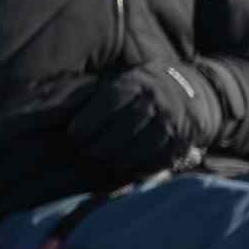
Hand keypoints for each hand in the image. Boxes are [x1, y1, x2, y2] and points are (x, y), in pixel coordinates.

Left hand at [69, 63, 222, 177]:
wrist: (193, 90)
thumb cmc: (142, 88)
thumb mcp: (123, 81)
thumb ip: (97, 96)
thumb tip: (54, 110)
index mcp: (135, 83)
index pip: (110, 103)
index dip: (88, 122)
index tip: (73, 135)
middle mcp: (155, 100)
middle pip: (123, 129)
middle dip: (99, 145)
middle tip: (84, 153)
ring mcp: (170, 122)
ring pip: (140, 148)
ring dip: (117, 159)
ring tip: (102, 161)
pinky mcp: (180, 141)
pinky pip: (157, 158)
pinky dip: (139, 166)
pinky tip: (124, 167)